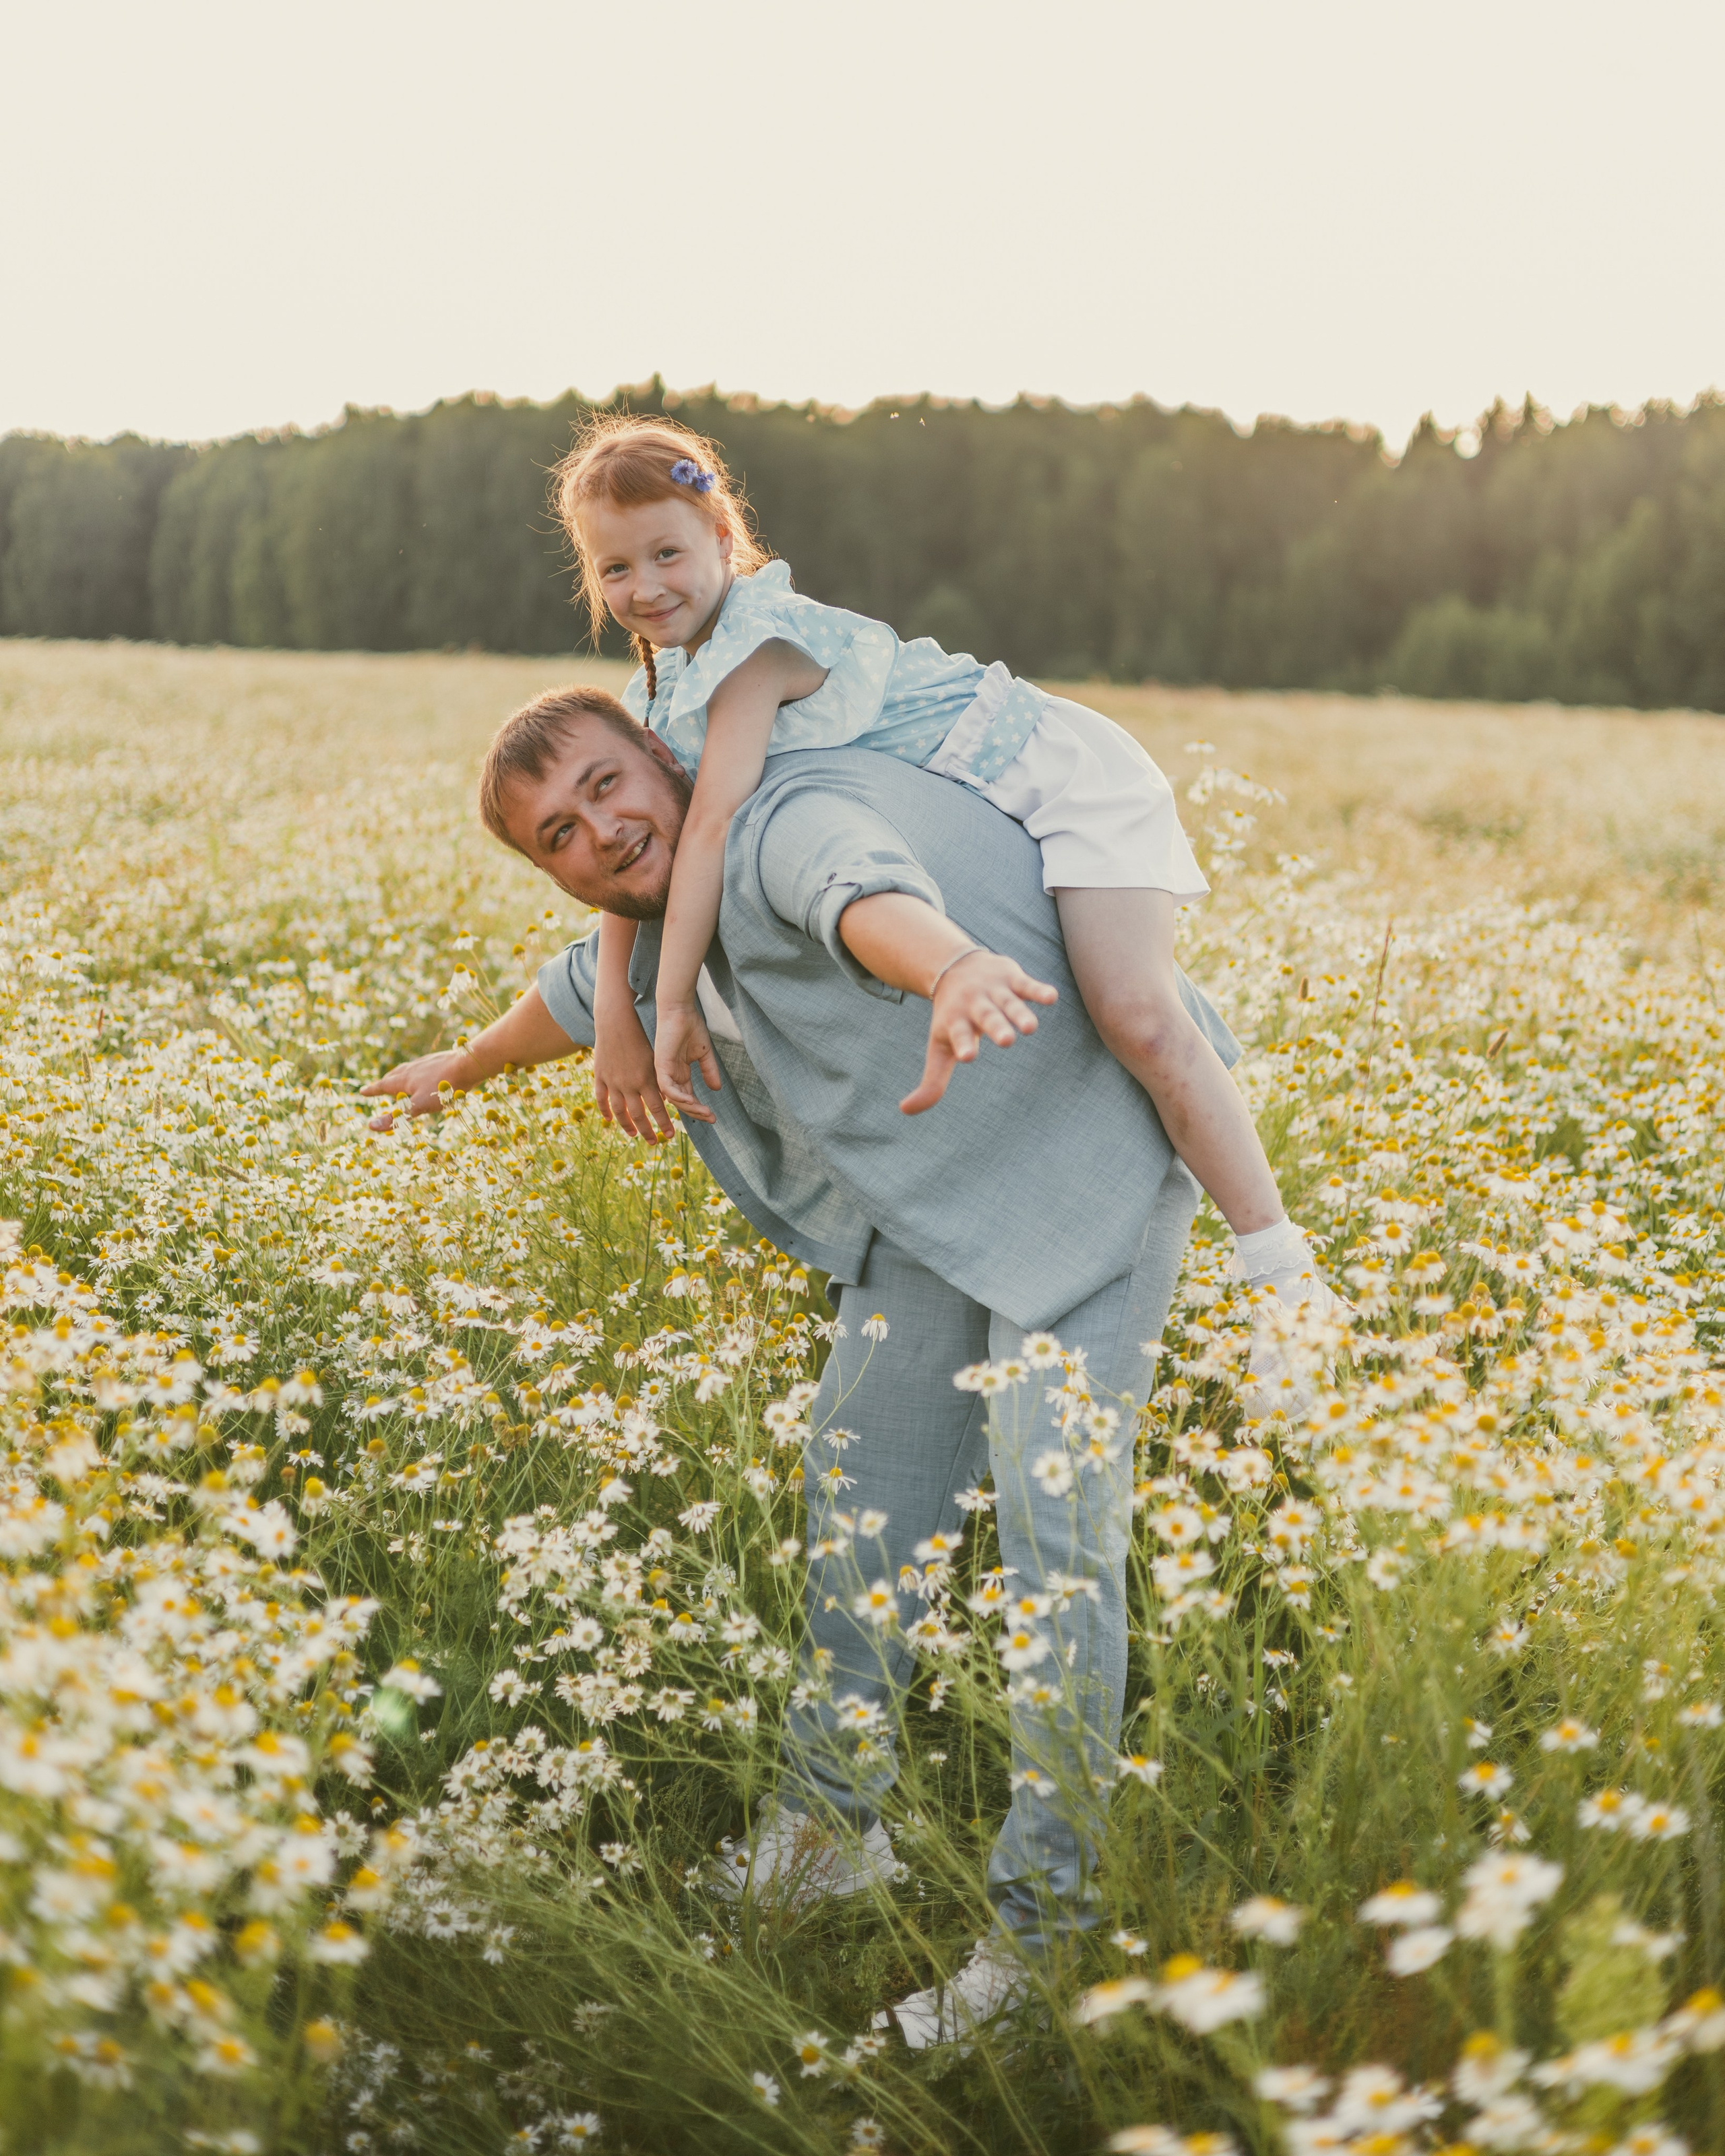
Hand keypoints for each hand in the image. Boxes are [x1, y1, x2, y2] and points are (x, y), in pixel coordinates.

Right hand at [361, 1049, 474, 1130]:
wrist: (468, 1064)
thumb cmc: (442, 1088)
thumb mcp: (418, 1107)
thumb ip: (396, 1118)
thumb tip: (371, 1126)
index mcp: (404, 1079)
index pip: (383, 1086)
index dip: (372, 1090)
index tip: (362, 1091)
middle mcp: (413, 1068)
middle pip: (395, 1075)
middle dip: (386, 1082)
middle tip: (379, 1085)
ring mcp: (427, 1063)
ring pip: (410, 1070)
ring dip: (402, 1076)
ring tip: (402, 1079)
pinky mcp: (441, 1060)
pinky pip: (426, 1067)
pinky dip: (420, 1072)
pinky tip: (428, 1074)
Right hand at [594, 1000, 674, 1140]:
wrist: (617, 1024)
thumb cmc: (641, 1039)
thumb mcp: (654, 1059)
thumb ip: (658, 1080)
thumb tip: (664, 1100)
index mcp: (646, 1080)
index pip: (657, 1109)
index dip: (664, 1123)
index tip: (670, 1135)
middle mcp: (629, 1085)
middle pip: (638, 1115)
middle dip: (647, 1131)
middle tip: (654, 1142)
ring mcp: (613, 1082)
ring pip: (619, 1111)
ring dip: (626, 1125)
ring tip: (632, 1135)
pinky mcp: (600, 1076)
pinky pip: (601, 1098)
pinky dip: (605, 1111)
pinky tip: (609, 1120)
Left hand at [653, 1002, 722, 1124]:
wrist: (681, 1010)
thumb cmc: (691, 1027)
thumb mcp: (704, 1053)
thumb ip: (709, 1071)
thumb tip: (716, 1089)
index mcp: (679, 1073)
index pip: (688, 1097)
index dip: (699, 1109)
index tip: (713, 1117)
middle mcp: (670, 1075)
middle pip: (681, 1102)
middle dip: (696, 1112)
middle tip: (711, 1119)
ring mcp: (664, 1072)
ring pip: (674, 1099)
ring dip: (690, 1108)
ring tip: (706, 1112)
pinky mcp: (660, 1065)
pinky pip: (667, 1088)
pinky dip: (679, 1097)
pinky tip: (692, 1101)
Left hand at [900, 950, 1057, 1115]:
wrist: (954, 967)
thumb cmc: (951, 1017)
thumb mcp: (939, 1048)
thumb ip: (931, 1081)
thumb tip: (905, 1111)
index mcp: (956, 1022)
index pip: (959, 1035)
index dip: (963, 1044)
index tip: (968, 1056)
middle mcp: (975, 1005)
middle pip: (987, 1017)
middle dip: (997, 1027)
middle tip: (1007, 1041)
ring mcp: (994, 990)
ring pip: (1009, 1002)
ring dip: (1020, 1013)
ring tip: (1030, 1028)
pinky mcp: (1012, 978)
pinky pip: (1027, 985)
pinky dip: (1038, 991)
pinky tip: (1051, 997)